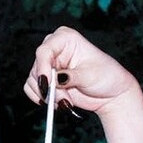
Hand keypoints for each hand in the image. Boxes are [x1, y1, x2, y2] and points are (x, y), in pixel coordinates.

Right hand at [25, 27, 139, 115]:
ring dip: (48, 96)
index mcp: (66, 38)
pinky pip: (31, 89)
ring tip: (67, 102)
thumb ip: (71, 76)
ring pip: (33, 81)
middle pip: (37, 67)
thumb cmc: (107, 77)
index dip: (42, 68)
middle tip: (64, 100)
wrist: (111, 94)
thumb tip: (56, 79)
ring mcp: (49, 65)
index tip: (48, 85)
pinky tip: (59, 103)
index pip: (44, 51)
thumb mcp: (90, 75)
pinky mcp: (47, 80)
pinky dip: (42, 100)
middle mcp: (54, 49)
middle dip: (49, 88)